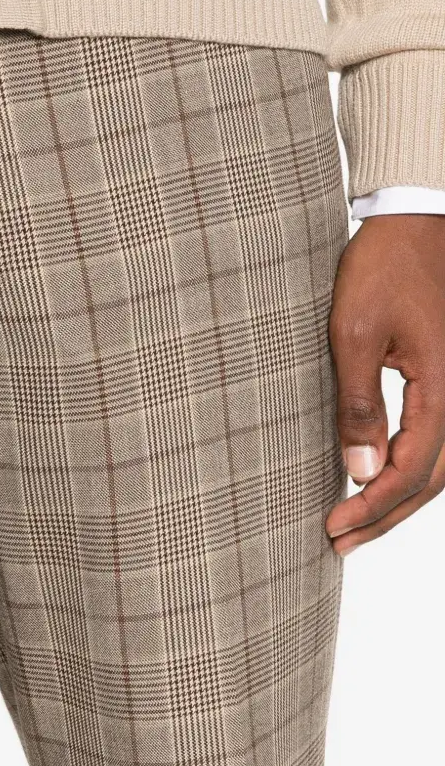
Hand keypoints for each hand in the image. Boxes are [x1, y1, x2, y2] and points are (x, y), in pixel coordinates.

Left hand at [327, 215, 444, 554]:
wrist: (415, 222)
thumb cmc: (383, 268)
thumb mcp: (353, 335)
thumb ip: (358, 405)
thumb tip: (359, 470)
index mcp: (444, 389)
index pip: (412, 471)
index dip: (372, 506)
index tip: (333, 527)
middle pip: (430, 480)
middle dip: (385, 516)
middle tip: (339, 543)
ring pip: (438, 464)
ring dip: (398, 498)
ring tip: (355, 525)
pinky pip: (437, 438)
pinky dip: (411, 469)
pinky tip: (379, 478)